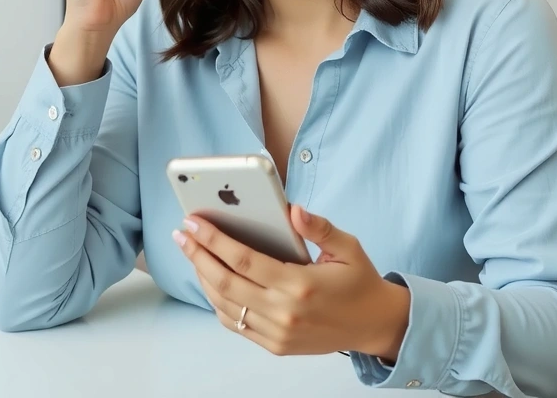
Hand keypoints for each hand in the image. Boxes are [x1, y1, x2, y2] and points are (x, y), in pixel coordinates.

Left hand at [173, 204, 410, 359]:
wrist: (375, 325)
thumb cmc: (359, 282)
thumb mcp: (347, 247)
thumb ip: (319, 227)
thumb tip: (292, 210)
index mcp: (300, 284)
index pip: (244, 260)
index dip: (214, 240)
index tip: (194, 223)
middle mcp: (285, 312)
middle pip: (226, 283)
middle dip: (198, 256)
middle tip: (181, 235)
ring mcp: (278, 333)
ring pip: (226, 305)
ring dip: (203, 278)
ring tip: (192, 254)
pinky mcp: (276, 346)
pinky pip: (237, 325)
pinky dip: (218, 303)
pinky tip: (212, 282)